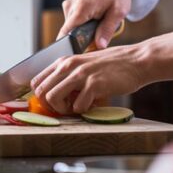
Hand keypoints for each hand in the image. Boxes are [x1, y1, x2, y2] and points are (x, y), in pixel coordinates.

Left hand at [30, 43, 147, 113]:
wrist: (136, 61)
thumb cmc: (112, 65)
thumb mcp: (84, 64)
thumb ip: (69, 74)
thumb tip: (55, 93)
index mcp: (64, 61)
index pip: (37, 81)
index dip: (41, 96)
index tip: (54, 102)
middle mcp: (69, 65)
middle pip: (41, 92)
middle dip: (50, 106)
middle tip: (66, 108)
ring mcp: (80, 74)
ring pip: (53, 98)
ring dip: (64, 109)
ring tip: (78, 107)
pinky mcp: (94, 84)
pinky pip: (77, 106)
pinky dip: (84, 110)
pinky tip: (93, 104)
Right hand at [60, 0, 135, 48]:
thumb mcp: (118, 12)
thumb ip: (107, 30)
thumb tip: (99, 46)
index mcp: (81, 8)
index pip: (66, 33)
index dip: (70, 46)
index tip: (78, 54)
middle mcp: (71, 6)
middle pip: (70, 33)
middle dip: (82, 39)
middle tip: (99, 36)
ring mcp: (68, 5)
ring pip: (71, 28)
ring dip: (83, 31)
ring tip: (97, 23)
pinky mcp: (69, 5)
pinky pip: (72, 22)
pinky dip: (82, 24)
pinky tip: (93, 19)